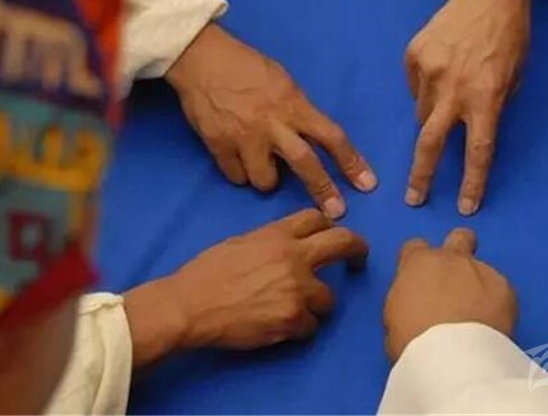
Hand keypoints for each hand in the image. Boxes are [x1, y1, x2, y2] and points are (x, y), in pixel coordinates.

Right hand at [123, 209, 367, 366]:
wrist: (190, 305)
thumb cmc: (206, 273)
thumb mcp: (241, 243)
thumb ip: (270, 241)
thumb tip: (288, 247)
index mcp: (277, 234)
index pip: (317, 218)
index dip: (328, 227)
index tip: (332, 237)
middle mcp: (294, 256)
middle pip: (344, 242)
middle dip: (357, 251)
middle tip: (357, 262)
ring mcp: (297, 288)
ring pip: (330, 298)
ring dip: (317, 305)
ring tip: (295, 311)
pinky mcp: (293, 318)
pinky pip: (311, 326)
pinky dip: (299, 328)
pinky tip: (280, 327)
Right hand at [167, 24, 376, 218]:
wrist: (202, 60)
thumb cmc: (245, 66)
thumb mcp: (282, 81)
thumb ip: (297, 110)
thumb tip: (310, 134)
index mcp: (294, 105)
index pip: (331, 136)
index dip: (352, 162)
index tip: (368, 184)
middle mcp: (273, 124)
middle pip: (305, 164)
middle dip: (323, 190)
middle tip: (336, 212)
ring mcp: (245, 138)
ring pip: (265, 181)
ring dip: (267, 179)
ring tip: (261, 164)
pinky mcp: (219, 147)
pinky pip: (236, 177)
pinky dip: (239, 173)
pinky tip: (236, 158)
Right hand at [383, 227, 516, 361]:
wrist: (452, 357)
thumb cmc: (412, 340)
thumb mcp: (394, 315)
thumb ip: (407, 297)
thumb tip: (417, 300)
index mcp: (418, 263)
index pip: (415, 246)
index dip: (418, 262)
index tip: (421, 280)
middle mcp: (451, 259)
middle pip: (460, 237)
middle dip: (459, 250)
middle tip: (458, 280)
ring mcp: (481, 270)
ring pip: (483, 271)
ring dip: (478, 287)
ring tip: (477, 318)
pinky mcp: (506, 290)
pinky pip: (501, 292)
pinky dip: (497, 306)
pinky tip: (492, 326)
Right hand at [404, 0, 527, 214]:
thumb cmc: (509, 37)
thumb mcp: (513, 78)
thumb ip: (491, 107)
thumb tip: (468, 128)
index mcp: (486, 98)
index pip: (478, 151)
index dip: (472, 183)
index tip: (465, 206)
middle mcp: (454, 89)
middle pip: (431, 143)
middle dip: (422, 175)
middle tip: (414, 197)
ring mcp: (429, 72)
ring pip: (422, 112)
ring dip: (431, 116)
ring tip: (447, 94)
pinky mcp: (414, 56)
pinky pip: (414, 86)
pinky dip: (424, 87)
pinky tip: (439, 68)